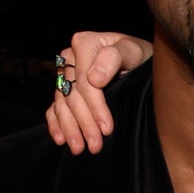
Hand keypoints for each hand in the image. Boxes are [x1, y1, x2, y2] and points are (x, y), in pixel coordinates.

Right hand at [45, 32, 152, 153]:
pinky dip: (56, 124)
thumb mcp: (135, 50)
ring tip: (79, 148)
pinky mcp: (64, 88)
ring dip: (70, 129)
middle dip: (84, 123)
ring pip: (62, 104)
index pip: (85, 81)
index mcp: (85, 44)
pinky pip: (54, 107)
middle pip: (73, 96)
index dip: (95, 107)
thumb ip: (115, 57)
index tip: (107, 128)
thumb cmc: (139, 55)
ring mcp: (65, 74)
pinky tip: (61, 139)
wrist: (139, 60)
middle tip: (95, 145)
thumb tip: (94, 78)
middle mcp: (70, 57)